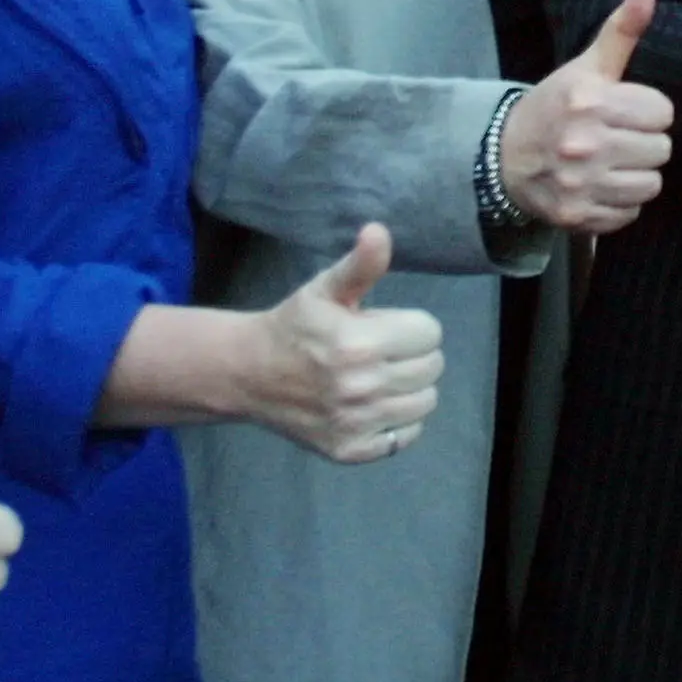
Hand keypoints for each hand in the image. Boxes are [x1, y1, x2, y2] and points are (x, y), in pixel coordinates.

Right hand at [245, 224, 443, 462]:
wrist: (249, 374)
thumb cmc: (294, 327)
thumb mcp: (325, 289)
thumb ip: (360, 265)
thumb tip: (378, 231)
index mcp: (359, 342)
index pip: (430, 333)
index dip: (412, 325)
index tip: (388, 326)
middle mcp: (361, 386)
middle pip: (432, 367)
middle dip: (414, 354)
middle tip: (385, 351)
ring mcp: (357, 422)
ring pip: (425, 402)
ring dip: (411, 387)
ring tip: (383, 376)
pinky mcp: (351, 450)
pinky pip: (406, 436)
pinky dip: (399, 422)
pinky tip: (376, 405)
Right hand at [501, 0, 674, 234]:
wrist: (503, 156)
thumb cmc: (555, 106)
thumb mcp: (586, 66)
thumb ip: (621, 29)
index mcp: (590, 101)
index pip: (662, 113)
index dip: (648, 111)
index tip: (625, 111)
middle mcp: (584, 143)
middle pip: (661, 150)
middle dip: (644, 143)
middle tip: (618, 138)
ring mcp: (580, 184)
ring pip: (651, 184)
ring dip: (637, 175)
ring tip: (613, 163)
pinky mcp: (577, 216)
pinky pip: (631, 212)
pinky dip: (620, 202)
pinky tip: (600, 186)